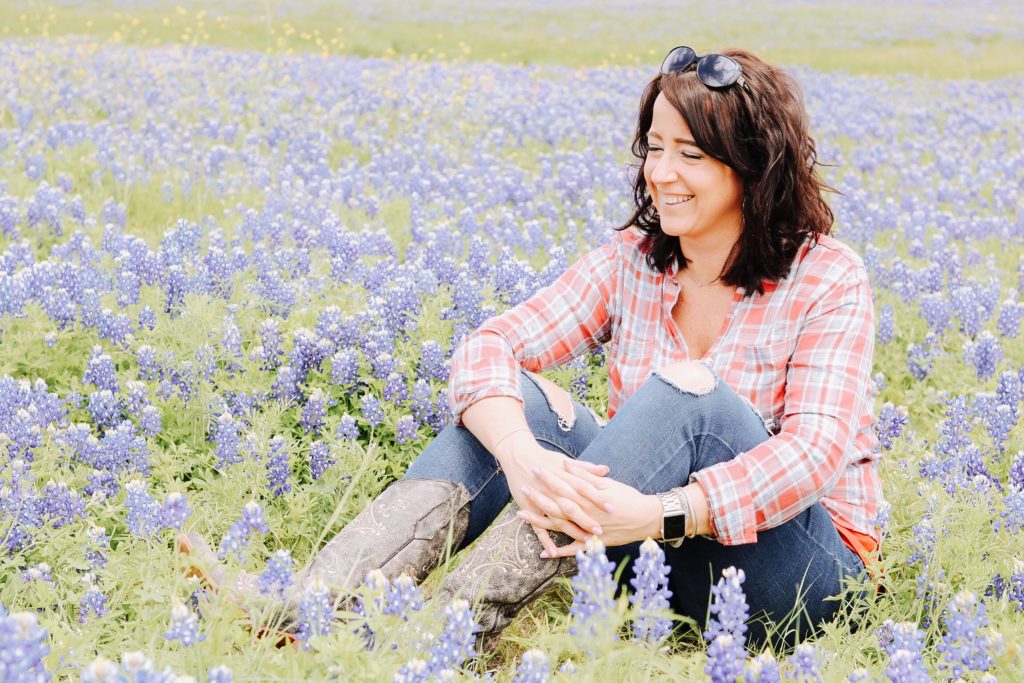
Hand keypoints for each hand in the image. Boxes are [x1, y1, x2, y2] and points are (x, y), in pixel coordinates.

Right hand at [499, 440, 611, 554]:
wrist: (519, 455)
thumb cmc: (545, 458)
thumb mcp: (566, 461)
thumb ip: (586, 468)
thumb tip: (606, 469)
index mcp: (564, 478)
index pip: (585, 489)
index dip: (598, 498)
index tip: (612, 507)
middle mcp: (553, 491)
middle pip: (573, 507)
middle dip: (587, 520)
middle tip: (601, 531)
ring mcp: (541, 501)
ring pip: (559, 520)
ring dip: (573, 532)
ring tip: (587, 541)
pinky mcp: (530, 509)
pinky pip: (537, 528)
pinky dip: (545, 541)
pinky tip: (553, 553)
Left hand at [516, 459, 662, 557]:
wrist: (647, 519)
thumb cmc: (628, 498)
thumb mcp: (608, 484)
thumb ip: (585, 476)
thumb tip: (566, 464)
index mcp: (589, 498)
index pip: (564, 485)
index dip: (549, 477)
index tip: (535, 468)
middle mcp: (585, 515)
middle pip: (557, 505)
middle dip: (539, 496)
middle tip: (523, 487)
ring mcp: (587, 531)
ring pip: (559, 526)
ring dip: (539, 521)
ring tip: (521, 515)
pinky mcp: (592, 544)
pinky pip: (572, 550)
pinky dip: (558, 552)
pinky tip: (542, 553)